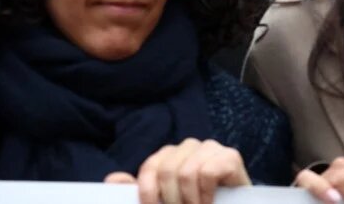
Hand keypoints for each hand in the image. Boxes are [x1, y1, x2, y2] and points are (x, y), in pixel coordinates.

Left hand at [133, 137, 250, 203]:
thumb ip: (142, 191)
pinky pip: (207, 172)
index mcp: (170, 155)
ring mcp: (211, 148)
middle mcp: (189, 146)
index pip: (150, 167)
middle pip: (167, 170)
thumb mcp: (165, 200)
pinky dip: (205, 195)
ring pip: (187, 172)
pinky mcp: (230, 156)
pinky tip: (209, 203)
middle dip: (171, 201)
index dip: (148, 193)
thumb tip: (112, 179)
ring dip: (190, 201)